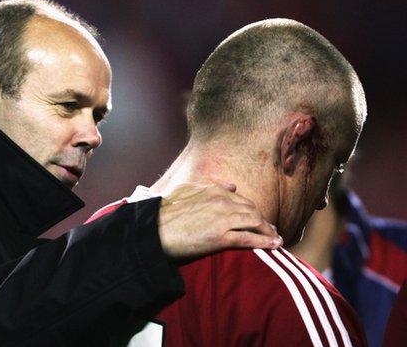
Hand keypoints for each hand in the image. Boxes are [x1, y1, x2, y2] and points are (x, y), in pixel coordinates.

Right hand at [158, 182, 281, 258]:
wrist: (155, 230)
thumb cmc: (166, 211)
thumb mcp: (186, 189)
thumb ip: (209, 184)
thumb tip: (231, 186)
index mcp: (214, 190)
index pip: (242, 200)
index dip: (252, 210)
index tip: (257, 218)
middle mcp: (222, 202)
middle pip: (252, 210)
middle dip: (264, 221)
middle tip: (271, 230)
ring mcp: (223, 220)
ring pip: (255, 223)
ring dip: (268, 231)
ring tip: (275, 238)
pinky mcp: (221, 238)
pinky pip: (249, 239)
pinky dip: (265, 242)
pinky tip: (274, 245)